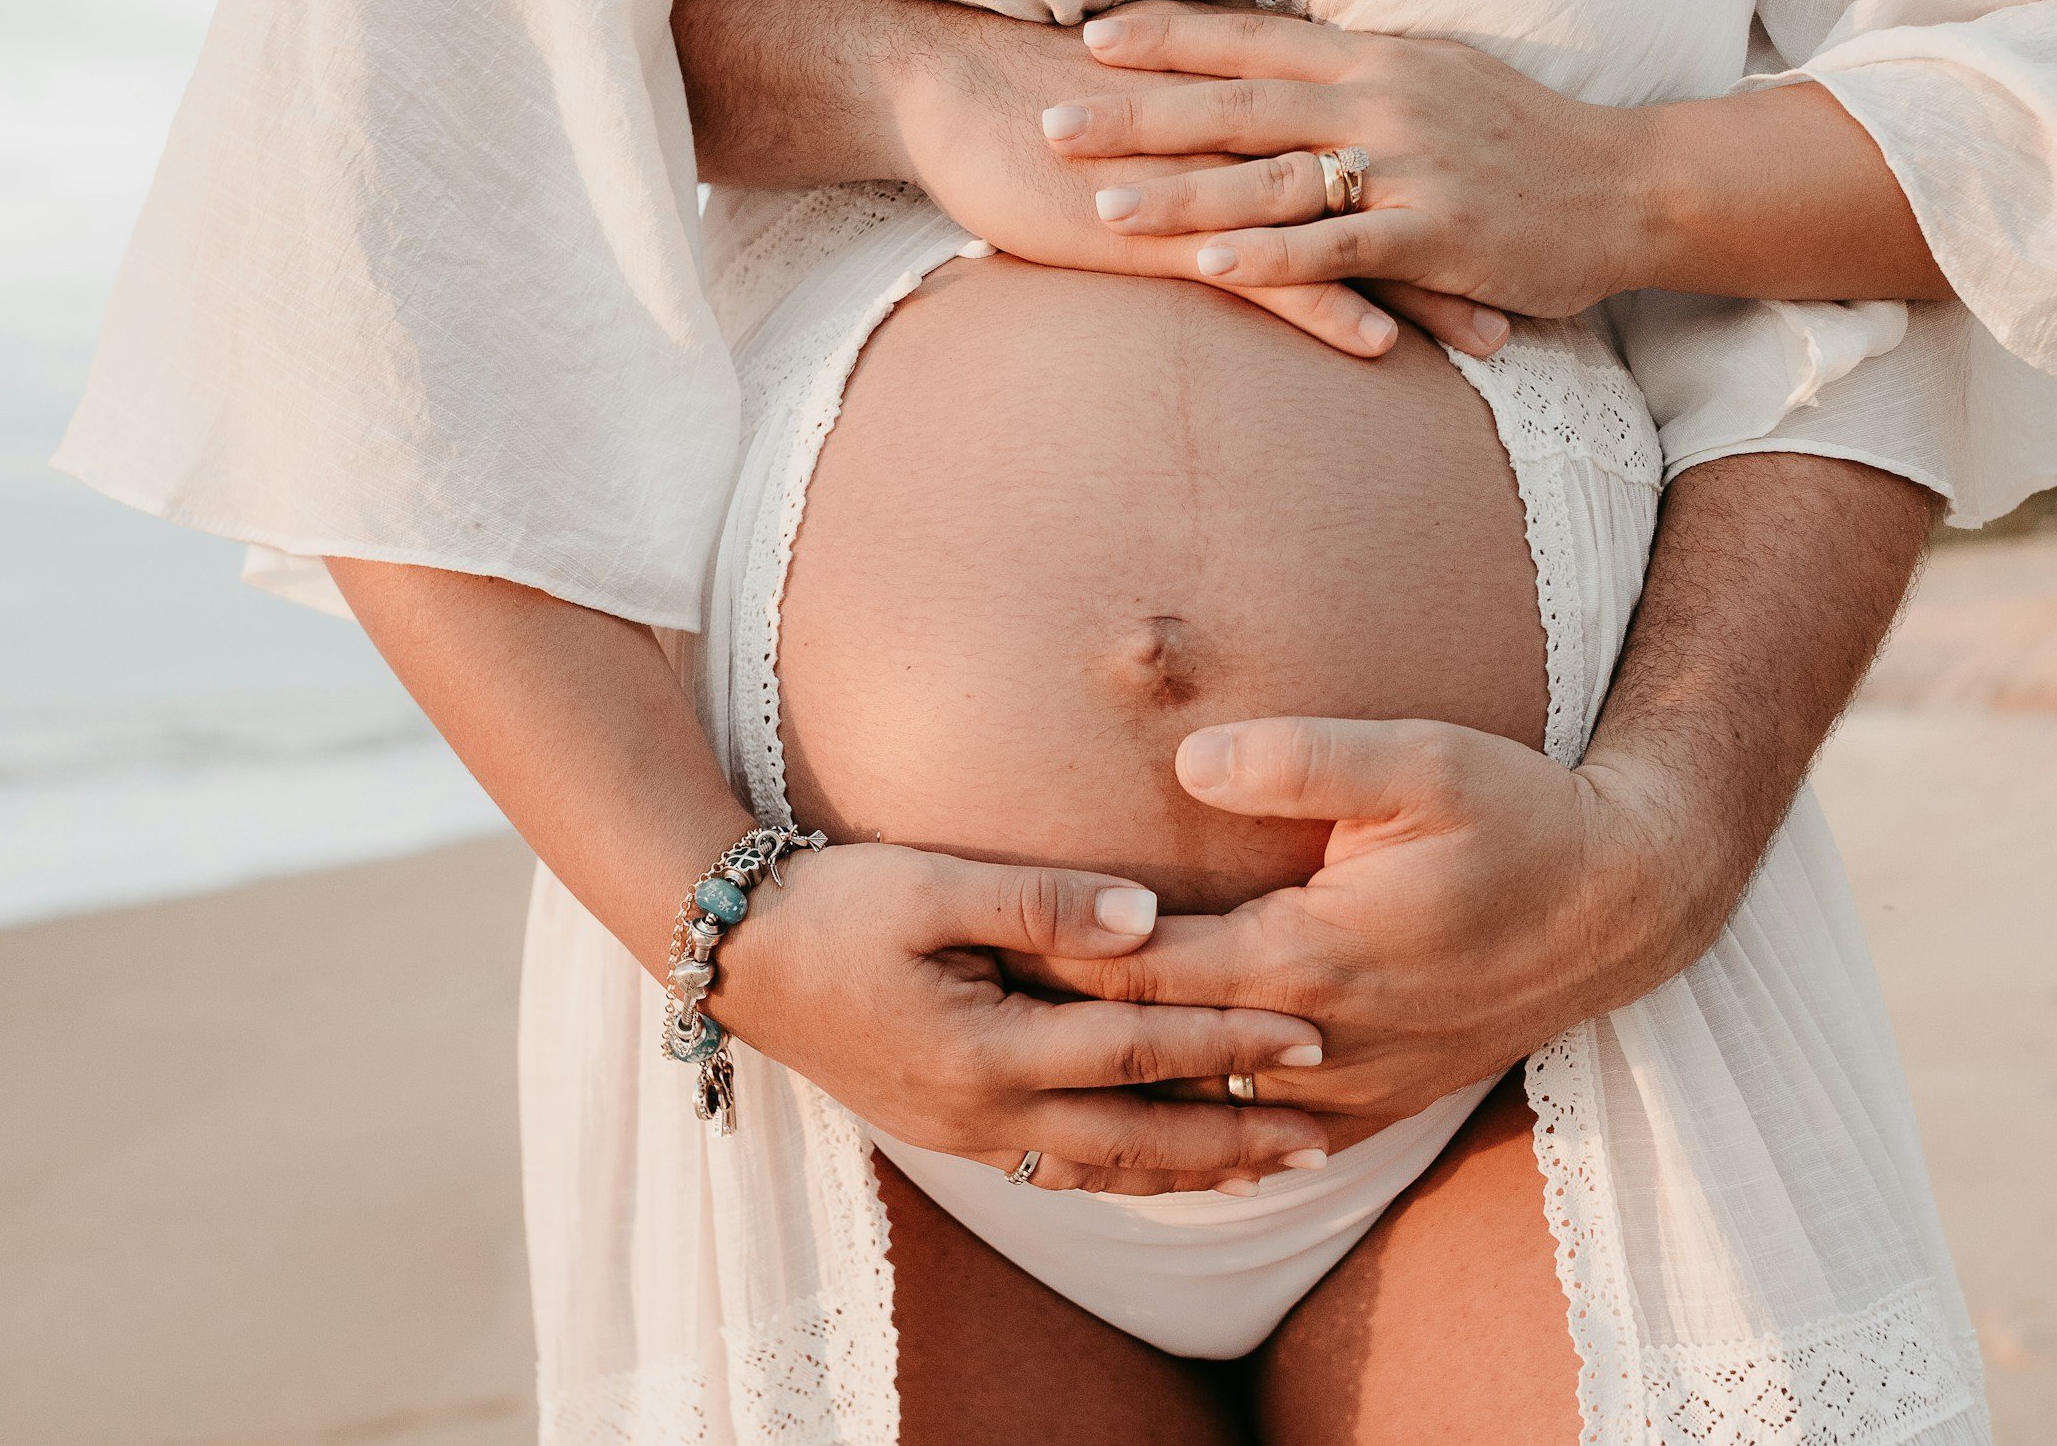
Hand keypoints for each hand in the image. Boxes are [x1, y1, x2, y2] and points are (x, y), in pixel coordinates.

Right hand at [712, 842, 1333, 1193]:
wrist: (733, 955)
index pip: (1139, 1050)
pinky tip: (1164, 1168)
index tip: (1311, 1032)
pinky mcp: (949, 1130)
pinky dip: (1125, 1173)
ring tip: (1269, 1167)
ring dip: (1191, 1169)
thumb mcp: (930, 884)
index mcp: (986, 1048)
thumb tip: (1151, 917)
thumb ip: (1044, 900)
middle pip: (1138, 1136)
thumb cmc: (833, 904)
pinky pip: (1057, 1170)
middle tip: (1323, 1134)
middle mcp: (982, 1110)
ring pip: (1103, 1168)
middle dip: (1236, 1137)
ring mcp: (964, 1132)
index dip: (1229, 1042)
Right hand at [887, 5, 1507, 357]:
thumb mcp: (1146, 113)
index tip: (1512, 212)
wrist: (949, 90)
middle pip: (1385, 187)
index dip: (1444, 178)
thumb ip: (1211, 137)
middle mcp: (1249, 134)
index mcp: (1249, 100)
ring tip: (1495, 334)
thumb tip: (1253, 162)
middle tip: (1541, 277)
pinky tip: (1382, 345)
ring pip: (1345, 238)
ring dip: (1424, 289)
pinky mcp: (1162, 232)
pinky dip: (1328, 307)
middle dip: (1466, 236)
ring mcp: (1210, 185)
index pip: (1370, 141)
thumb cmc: (1035, 105)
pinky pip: (1264, 276)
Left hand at [1006, 720, 1728, 1146]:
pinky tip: (1125, 1123)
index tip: (968, 932)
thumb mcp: (1420, 761)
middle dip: (1054, 1029)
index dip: (1048, 951)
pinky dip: (1183, 1133)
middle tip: (953, 1009)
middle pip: (1147, 1051)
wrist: (1623, 908)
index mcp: (1306, 956)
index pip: (1137, 967)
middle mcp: (1316, 1043)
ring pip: (1194, 1114)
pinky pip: (1254, 1138)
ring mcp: (1347, 1089)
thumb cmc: (1520, 818)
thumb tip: (1185, 762)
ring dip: (1108, 1094)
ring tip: (1007, 1075)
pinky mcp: (1375, 1106)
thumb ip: (1297, 758)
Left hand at [1042, 10, 1651, 317]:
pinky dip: (1269, 257)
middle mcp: (1384, 101)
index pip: (1252, 40)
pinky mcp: (1438, 236)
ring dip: (1180, 191)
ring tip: (1098, 205)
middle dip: (1137, 114)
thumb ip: (1360, 80)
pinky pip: (1339, 247)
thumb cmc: (1530, 143)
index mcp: (1378, 59)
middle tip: (1048, 119)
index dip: (1169, 38)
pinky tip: (1206, 266)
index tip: (1090, 36)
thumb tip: (1287, 76)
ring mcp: (1411, 168)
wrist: (1633, 186)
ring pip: (1272, 178)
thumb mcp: (1441, 82)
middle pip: (1236, 104)